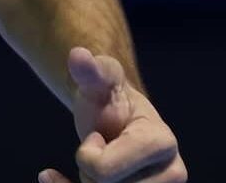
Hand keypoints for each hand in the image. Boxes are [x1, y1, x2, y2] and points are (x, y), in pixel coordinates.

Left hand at [40, 47, 185, 182]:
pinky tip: (52, 179)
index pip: (103, 171)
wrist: (120, 127)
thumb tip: (78, 55)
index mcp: (163, 143)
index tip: (97, 137)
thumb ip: (92, 72)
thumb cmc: (109, 103)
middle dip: (91, 174)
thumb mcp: (99, 85)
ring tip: (94, 169)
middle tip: (101, 154)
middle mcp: (173, 175)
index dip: (87, 155)